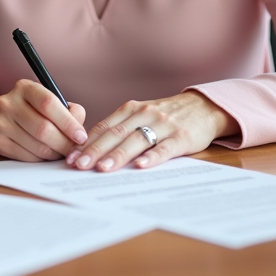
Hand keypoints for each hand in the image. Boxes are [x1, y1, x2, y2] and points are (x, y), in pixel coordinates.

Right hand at [0, 79, 87, 161]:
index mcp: (24, 88)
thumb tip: (80, 133)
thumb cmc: (36, 112)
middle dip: (64, 143)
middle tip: (74, 150)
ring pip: (38, 146)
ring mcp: (0, 123)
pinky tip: (45, 154)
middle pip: (43, 129)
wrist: (6, 121)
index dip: (68, 122)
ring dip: (55, 153)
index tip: (81, 136)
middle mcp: (8, 103)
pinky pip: (28, 157)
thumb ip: (71, 112)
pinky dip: (42, 159)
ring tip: (61, 151)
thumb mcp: (52, 103)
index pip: (49, 103)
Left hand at [67, 91, 236, 171]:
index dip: (86, 142)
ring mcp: (163, 125)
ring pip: (136, 140)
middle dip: (95, 150)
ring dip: (118, 155)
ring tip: (103, 168)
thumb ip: (121, 128)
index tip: (71, 157)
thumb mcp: (141, 115)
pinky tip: (141, 165)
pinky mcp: (182, 136)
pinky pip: (165, 147)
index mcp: (130, 109)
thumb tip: (92, 149)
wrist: (203, 107)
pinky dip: (152, 156)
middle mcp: (144, 114)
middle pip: (115, 134)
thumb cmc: (166, 116)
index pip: (104, 127)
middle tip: (79, 165)